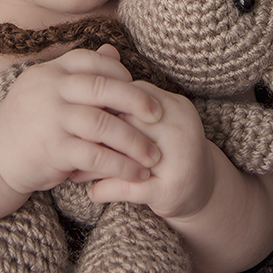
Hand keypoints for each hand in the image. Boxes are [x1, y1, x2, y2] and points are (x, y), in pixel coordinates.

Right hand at [0, 45, 164, 194]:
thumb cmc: (30, 118)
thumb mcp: (49, 88)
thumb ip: (80, 72)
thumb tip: (114, 51)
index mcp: (51, 71)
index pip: (93, 61)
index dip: (120, 72)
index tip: (138, 87)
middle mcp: (50, 89)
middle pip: (103, 87)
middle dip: (136, 101)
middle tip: (159, 116)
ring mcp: (51, 118)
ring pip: (103, 124)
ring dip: (134, 141)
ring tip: (154, 154)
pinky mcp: (52, 149)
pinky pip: (94, 155)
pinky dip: (119, 165)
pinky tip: (135, 174)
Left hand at [86, 83, 215, 220]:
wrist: (204, 189)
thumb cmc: (168, 149)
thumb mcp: (157, 121)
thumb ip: (129, 103)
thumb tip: (87, 79)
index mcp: (176, 107)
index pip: (131, 97)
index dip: (101, 107)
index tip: (76, 116)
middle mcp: (181, 130)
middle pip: (126, 126)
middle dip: (93, 137)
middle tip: (68, 144)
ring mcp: (179, 161)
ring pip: (125, 158)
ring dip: (94, 167)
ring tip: (73, 172)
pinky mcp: (171, 190)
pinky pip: (129, 188)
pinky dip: (106, 191)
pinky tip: (93, 193)